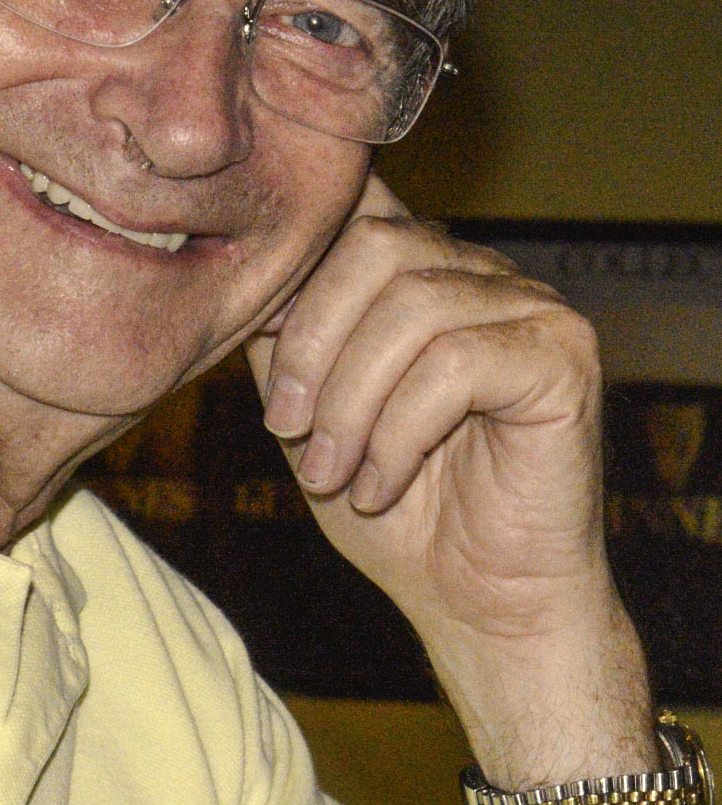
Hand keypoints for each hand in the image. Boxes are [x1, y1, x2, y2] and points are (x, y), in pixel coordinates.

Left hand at [242, 174, 618, 680]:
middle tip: (287, 425)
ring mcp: (530, 305)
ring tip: (331, 471)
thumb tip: (239, 279)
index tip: (255, 334)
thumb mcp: (304, 410)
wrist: (476, 599)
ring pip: (412, 308)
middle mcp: (478, 270)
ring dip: (351, 402)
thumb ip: (279, 337)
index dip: (291, 260)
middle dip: (312, 341)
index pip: (352, 204)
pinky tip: (383, 483)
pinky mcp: (564, 355)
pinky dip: (400, 431)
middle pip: (374, 244)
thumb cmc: (389, 506)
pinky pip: (456, 364)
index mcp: (416, 267)